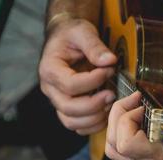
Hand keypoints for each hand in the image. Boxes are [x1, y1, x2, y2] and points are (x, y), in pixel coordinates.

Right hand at [39, 19, 116, 134]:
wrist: (65, 40)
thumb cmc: (72, 36)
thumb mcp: (82, 32)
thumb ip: (94, 46)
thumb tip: (110, 61)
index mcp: (50, 69)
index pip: (70, 85)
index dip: (93, 81)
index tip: (109, 70)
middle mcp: (50, 88)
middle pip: (69, 108)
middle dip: (95, 104)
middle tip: (112, 94)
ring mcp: (58, 100)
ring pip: (71, 121)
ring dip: (95, 117)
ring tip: (110, 103)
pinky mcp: (67, 107)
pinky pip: (77, 125)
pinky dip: (92, 124)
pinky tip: (105, 112)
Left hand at [105, 92, 162, 159]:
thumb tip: (157, 90)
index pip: (127, 144)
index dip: (127, 119)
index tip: (142, 103)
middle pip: (113, 145)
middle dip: (118, 116)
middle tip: (134, 100)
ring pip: (113, 149)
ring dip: (117, 123)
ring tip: (132, 107)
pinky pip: (121, 149)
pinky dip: (121, 130)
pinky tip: (136, 118)